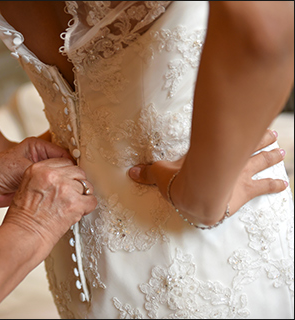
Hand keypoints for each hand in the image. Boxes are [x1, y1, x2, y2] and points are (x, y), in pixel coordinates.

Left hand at [0, 137, 73, 207]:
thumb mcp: (25, 167)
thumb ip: (46, 170)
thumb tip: (66, 174)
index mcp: (38, 147)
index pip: (63, 154)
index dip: (72, 165)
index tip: (80, 175)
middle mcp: (40, 158)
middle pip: (63, 167)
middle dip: (69, 176)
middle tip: (79, 186)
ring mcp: (39, 172)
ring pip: (59, 178)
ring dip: (63, 185)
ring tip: (72, 192)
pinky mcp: (37, 186)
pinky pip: (52, 188)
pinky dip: (56, 193)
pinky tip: (62, 197)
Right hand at [3, 157, 97, 246]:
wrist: (24, 235)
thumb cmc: (22, 217)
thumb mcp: (27, 185)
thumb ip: (45, 177)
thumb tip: (62, 178)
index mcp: (39, 169)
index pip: (64, 162)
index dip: (68, 174)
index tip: (68, 181)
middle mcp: (52, 175)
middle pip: (78, 172)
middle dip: (76, 184)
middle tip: (71, 196)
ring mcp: (65, 188)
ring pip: (86, 186)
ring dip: (82, 196)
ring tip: (72, 206)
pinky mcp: (75, 203)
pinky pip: (92, 200)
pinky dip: (87, 208)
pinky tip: (78, 212)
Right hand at [129, 129, 287, 214]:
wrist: (195, 199)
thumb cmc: (179, 184)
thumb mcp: (160, 176)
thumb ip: (147, 174)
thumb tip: (130, 171)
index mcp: (208, 156)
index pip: (224, 140)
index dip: (237, 132)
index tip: (248, 124)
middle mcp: (227, 161)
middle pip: (248, 146)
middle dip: (261, 140)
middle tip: (274, 134)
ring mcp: (238, 176)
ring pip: (260, 162)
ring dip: (271, 156)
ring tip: (282, 150)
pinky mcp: (243, 193)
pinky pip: (263, 188)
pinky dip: (274, 185)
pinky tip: (284, 184)